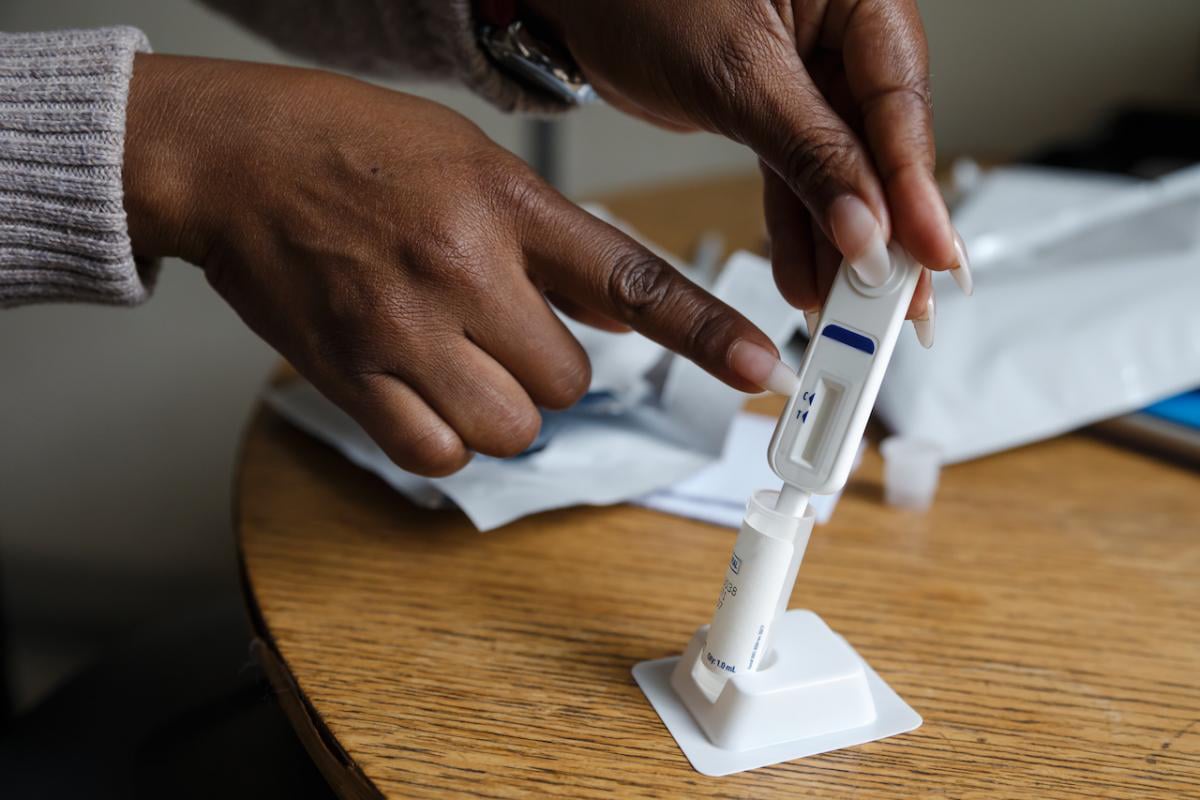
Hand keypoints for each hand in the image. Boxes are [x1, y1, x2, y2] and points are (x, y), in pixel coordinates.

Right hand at [122, 54, 789, 475]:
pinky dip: (442, 439)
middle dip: (546, 368)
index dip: (704, 329)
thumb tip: (619, 313)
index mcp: (505, 205)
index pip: (629, 278)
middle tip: (499, 329)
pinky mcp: (353, 378)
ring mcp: (406, 333)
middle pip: (568, 382)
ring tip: (452, 357)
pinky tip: (418, 389)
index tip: (757, 365)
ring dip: (497, 408)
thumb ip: (553, 242)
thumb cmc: (348, 147)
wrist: (231, 162)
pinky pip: (437, 454)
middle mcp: (464, 272)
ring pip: (510, 428)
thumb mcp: (473, 162)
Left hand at [523, 0, 972, 340]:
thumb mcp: (738, 72)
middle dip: (886, 229)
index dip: (917, 188)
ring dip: (840, 244)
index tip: (928, 253)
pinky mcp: (770, 108)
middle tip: (894, 302)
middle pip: (882, 145)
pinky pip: (796, 175)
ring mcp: (809, 75)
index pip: (902, 101)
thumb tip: (865, 224)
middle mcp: (843, 34)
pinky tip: (806, 277)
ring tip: (843, 307)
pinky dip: (798, 228)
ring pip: (839, 171)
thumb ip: (808, 149)